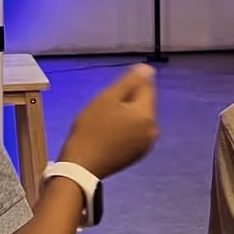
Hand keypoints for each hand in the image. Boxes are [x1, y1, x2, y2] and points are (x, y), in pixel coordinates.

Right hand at [60, 64, 156, 178]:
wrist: (81, 165)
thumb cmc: (91, 129)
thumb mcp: (108, 97)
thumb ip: (130, 81)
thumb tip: (147, 69)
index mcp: (146, 115)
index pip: (146, 87)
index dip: (127, 85)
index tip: (110, 94)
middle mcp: (152, 131)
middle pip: (142, 103)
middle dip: (126, 101)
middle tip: (104, 109)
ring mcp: (145, 145)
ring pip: (137, 118)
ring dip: (124, 115)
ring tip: (103, 122)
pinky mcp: (137, 155)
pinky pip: (133, 133)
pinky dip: (123, 129)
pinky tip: (107, 134)